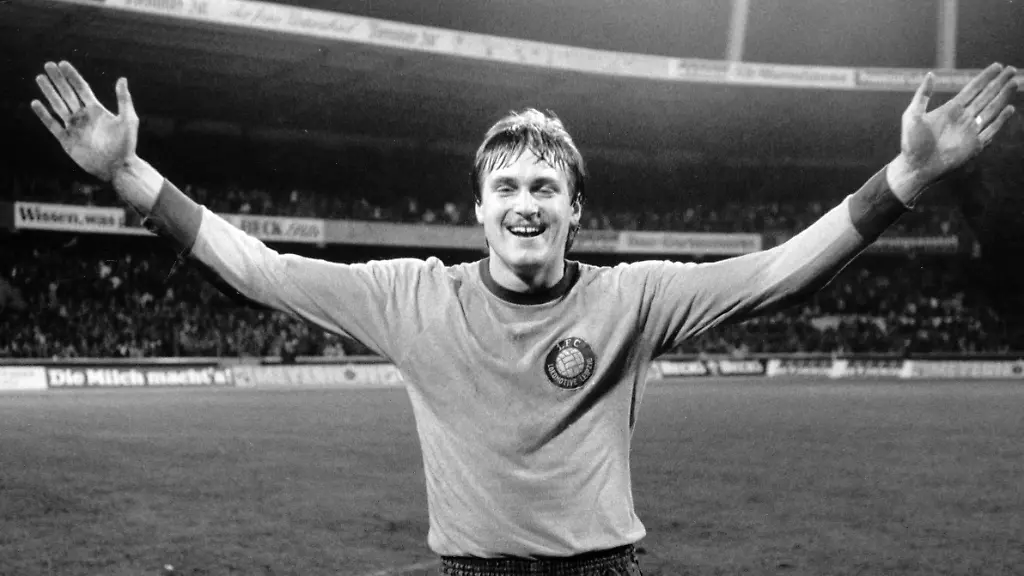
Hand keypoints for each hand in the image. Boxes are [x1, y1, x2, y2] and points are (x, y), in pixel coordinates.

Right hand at [31, 61, 138, 182]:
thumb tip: (122, 78)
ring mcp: (74, 128)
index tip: (62, 63)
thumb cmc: (126, 145)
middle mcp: (84, 117)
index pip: (82, 89)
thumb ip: (123, 100)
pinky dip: (44, 115)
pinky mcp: (66, 140)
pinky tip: (36, 103)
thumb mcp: (127, 120)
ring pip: (58, 106)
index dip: (72, 76)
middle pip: (67, 94)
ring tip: (39, 78)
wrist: (118, 167)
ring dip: (49, 92)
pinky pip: (52, 125)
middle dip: (58, 80)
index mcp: (97, 110)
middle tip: (47, 65)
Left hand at [898, 63, 1016, 185]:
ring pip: (992, 109)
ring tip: (1015, 83)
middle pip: (986, 96)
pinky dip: (1001, 120)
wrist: (915, 167)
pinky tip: (1009, 109)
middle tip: (1012, 69)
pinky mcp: (974, 145)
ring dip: (1003, 96)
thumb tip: (930, 74)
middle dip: (999, 83)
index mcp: (950, 109)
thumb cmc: (910, 144)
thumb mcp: (912, 115)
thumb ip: (922, 95)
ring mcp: (970, 131)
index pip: (972, 89)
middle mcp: (963, 118)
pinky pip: (991, 130)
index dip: (985, 77)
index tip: (998, 66)